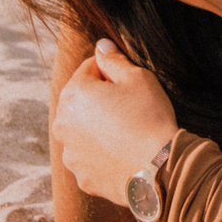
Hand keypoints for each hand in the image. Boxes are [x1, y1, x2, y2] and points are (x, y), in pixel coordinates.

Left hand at [51, 38, 179, 204]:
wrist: (158, 169)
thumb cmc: (149, 118)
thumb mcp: (139, 78)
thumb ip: (114, 59)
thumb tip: (101, 46)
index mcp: (73, 94)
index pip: (89, 69)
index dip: (112, 72)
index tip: (130, 84)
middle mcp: (62, 123)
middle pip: (81, 102)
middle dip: (101, 101)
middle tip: (131, 109)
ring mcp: (70, 153)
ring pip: (83, 131)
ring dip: (99, 128)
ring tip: (128, 133)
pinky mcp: (81, 176)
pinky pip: (91, 158)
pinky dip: (103, 154)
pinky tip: (124, 154)